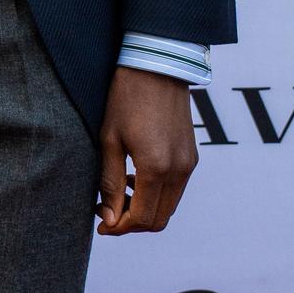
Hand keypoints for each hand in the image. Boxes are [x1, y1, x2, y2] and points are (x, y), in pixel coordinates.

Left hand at [96, 65, 196, 236]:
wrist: (157, 65)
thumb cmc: (126, 97)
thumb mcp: (109, 139)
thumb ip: (110, 182)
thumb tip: (109, 217)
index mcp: (156, 168)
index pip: (142, 219)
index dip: (120, 227)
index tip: (101, 224)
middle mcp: (179, 171)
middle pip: (159, 220)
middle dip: (132, 223)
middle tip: (107, 211)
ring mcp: (189, 164)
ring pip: (169, 206)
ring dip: (145, 208)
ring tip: (118, 191)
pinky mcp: (192, 156)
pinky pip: (176, 189)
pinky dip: (157, 194)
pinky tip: (135, 177)